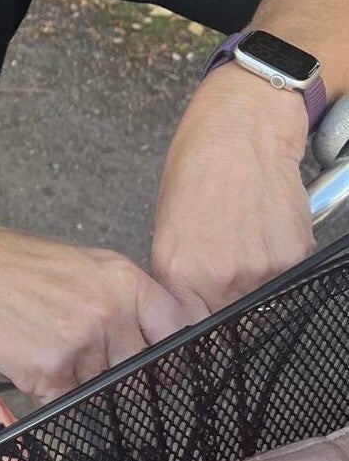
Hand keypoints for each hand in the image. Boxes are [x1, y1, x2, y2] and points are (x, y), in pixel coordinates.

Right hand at [0, 225, 192, 406]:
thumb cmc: (9, 263)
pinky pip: (68, 401)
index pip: (176, 329)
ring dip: (79, 380)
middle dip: (118, 369)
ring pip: (104, 388)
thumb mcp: (78, 263)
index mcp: (123, 279)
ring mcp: (84, 344)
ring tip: (45, 344)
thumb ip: (118, 296)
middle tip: (84, 353)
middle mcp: (112, 311)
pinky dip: (50, 390)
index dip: (169, 349)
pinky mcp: (54, 372)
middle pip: (141, 368)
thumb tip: (149, 336)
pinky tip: (28, 358)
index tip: (161, 360)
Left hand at [151, 65, 313, 322]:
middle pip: (227, 326)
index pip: (187, 334)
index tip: (199, 329)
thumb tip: (186, 312)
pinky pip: (285, 282)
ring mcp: (260, 269)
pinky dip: (277, 269)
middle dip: (225, 314)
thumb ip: (179, 275)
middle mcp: (219, 276)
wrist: (241, 126)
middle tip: (225, 284)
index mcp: (178, 269)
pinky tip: (265, 235)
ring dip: (254, 291)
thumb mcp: (168, 221)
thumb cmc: (197, 164)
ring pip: (260, 307)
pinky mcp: (293, 257)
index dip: (194, 333)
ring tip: (244, 248)